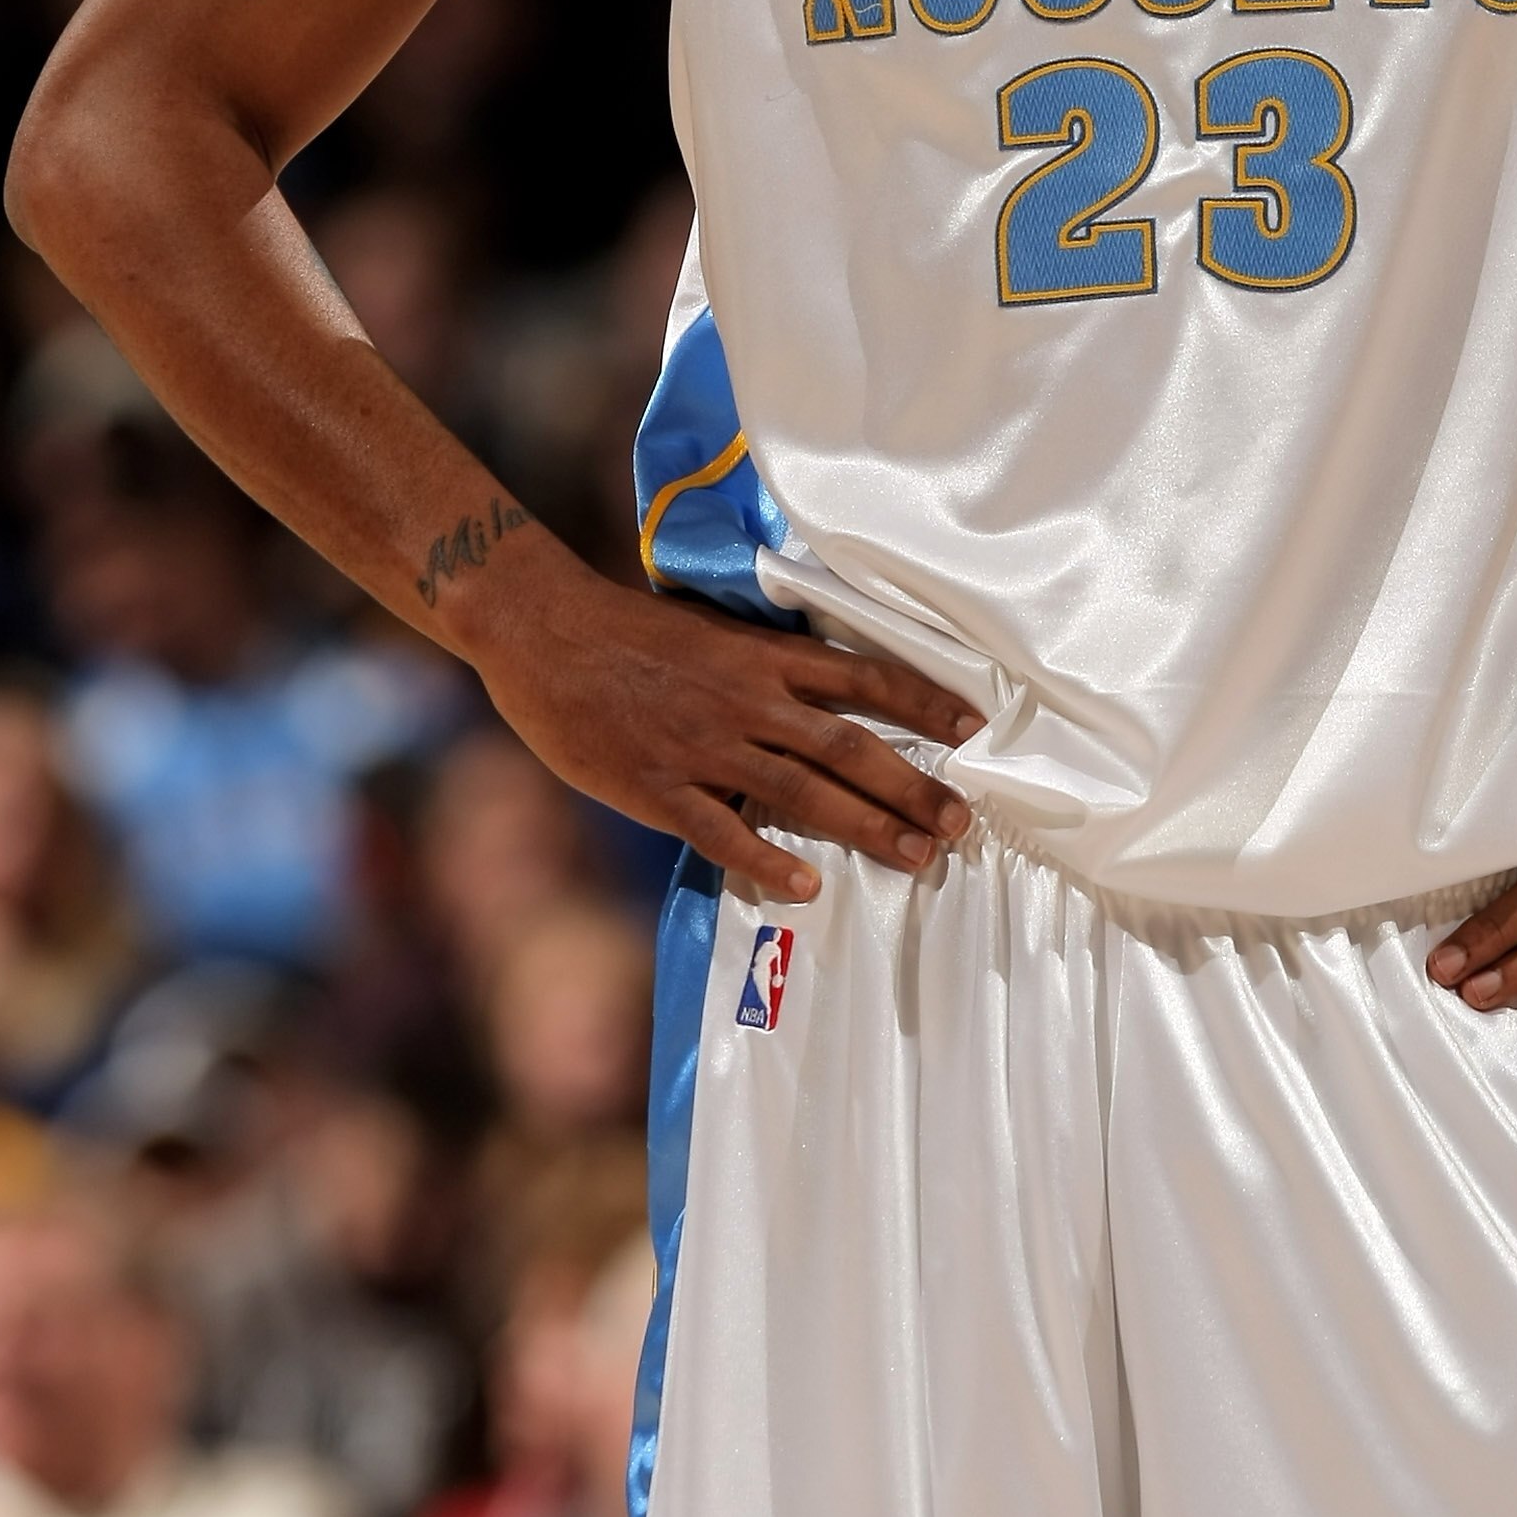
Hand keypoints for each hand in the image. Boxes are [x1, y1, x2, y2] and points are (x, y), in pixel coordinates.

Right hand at [482, 561, 982, 896]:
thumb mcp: (713, 630)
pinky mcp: (660, 789)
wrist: (544, 634)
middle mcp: (748, 701)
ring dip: (866, 826)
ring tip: (917, 854)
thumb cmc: (628, 630)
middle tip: (962, 820)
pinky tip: (806, 887)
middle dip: (913, 785)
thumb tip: (820, 685)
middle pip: (849, 747)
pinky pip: (723, 833)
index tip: (972, 728)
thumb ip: (767, 662)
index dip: (923, 703)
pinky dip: (766, 861)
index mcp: (763, 657)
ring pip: (803, 792)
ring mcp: (706, 748)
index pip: (863, 679)